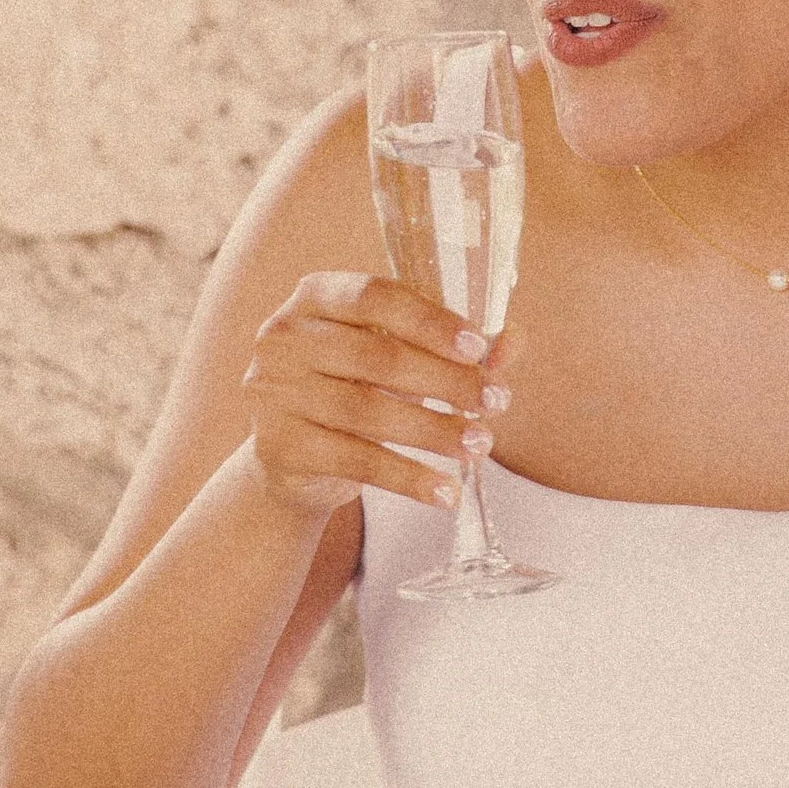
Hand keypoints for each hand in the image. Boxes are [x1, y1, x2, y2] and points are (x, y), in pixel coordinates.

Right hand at [241, 271, 507, 520]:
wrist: (291, 456)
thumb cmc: (353, 388)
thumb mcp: (399, 358)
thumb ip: (454, 346)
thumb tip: (513, 339)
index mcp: (315, 297)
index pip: (374, 296)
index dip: (430, 321)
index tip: (478, 348)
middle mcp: (284, 337)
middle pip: (375, 357)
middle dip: (445, 381)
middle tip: (496, 402)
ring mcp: (274, 392)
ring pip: (367, 412)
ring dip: (434, 431)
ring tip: (479, 445)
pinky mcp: (279, 446)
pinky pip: (356, 461)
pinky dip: (408, 478)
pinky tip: (446, 491)